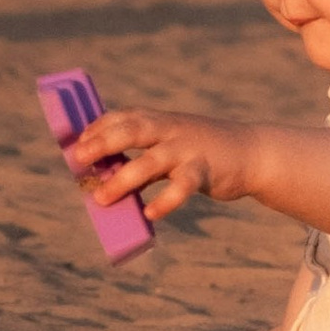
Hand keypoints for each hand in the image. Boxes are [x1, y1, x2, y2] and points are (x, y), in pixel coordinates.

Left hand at [66, 101, 258, 218]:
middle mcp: (171, 130)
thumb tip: (107, 179)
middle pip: (133, 130)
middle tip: (80, 158)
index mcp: (160, 120)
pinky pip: (182, 187)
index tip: (77, 143)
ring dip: (123, 179)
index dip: (98, 127)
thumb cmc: (202, 150)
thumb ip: (145, 155)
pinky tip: (150, 213)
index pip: (123, 117)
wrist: (252, 153)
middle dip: (104, 142)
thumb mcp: (173, 142)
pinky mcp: (204, 171)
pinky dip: (165, 201)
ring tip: (101, 198)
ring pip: (152, 161)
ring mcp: (187, 149)